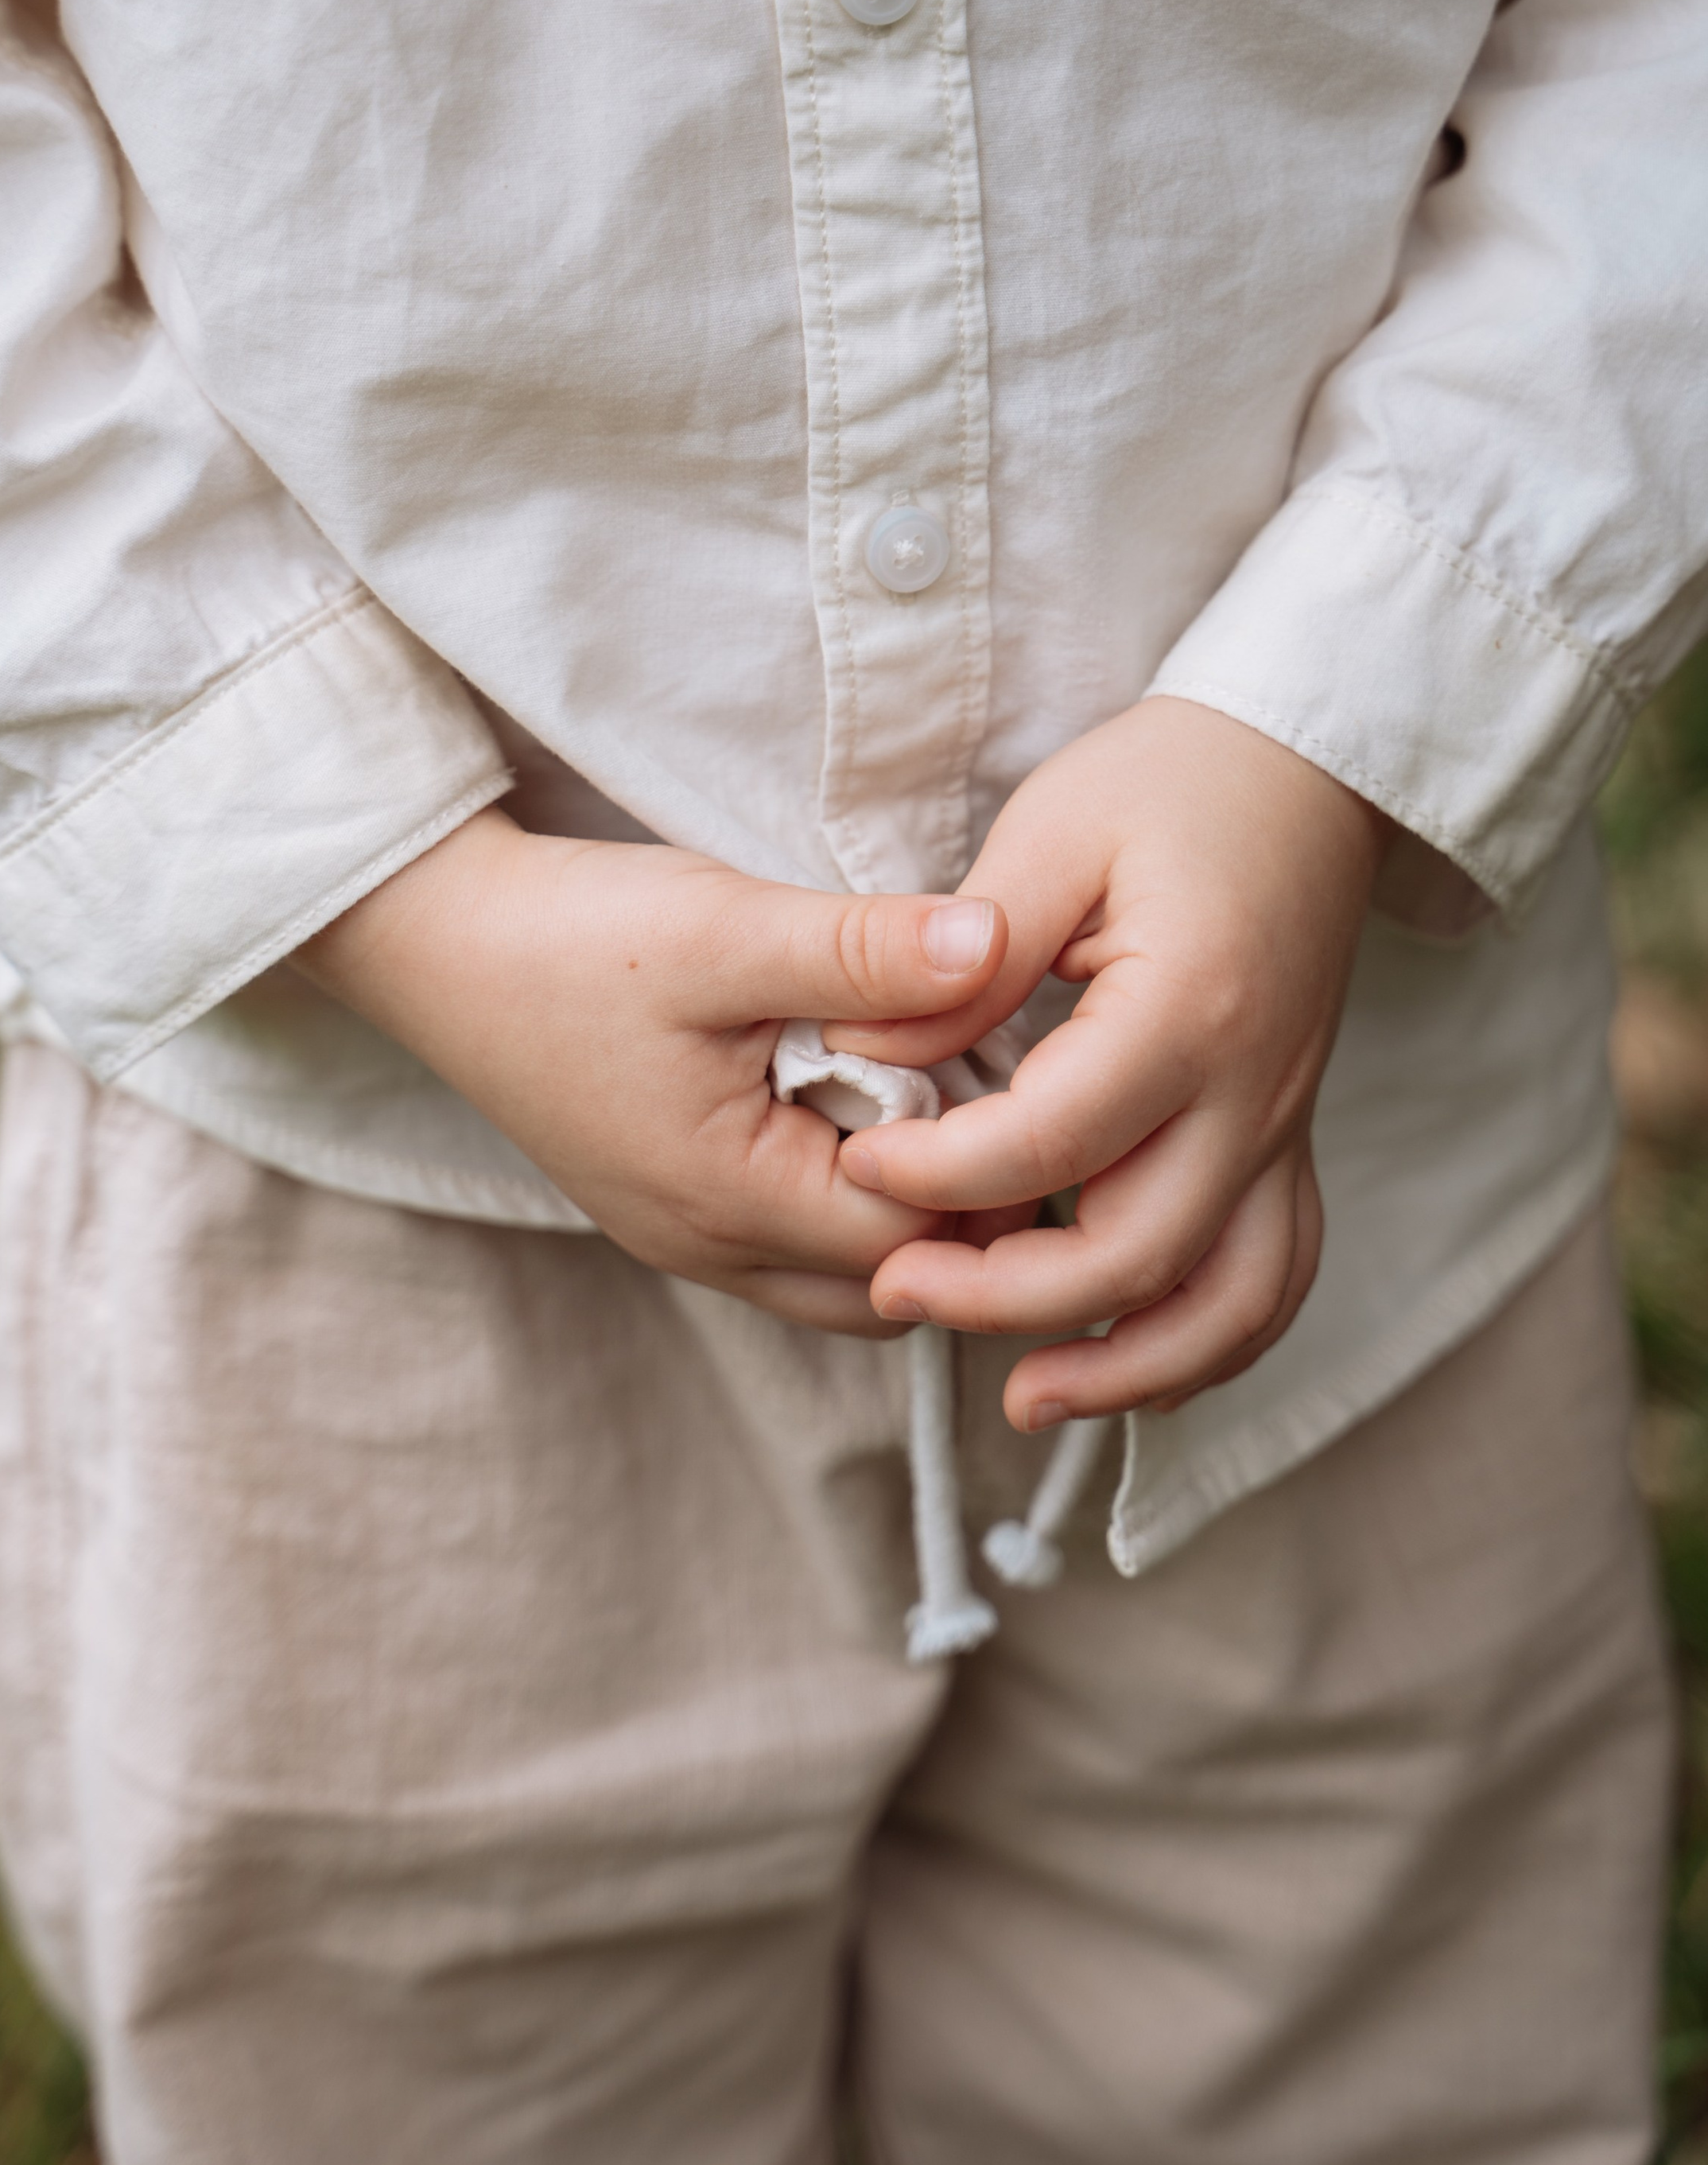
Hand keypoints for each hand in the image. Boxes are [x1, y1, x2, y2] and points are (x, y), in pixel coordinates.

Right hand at [296, 809, 1007, 1333]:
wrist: (435, 939)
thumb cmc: (572, 937)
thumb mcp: (727, 927)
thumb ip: (864, 951)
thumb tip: (995, 944)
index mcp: (733, 1201)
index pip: (924, 1233)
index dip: (981, 1150)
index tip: (987, 1051)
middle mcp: (711, 1250)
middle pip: (898, 1279)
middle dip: (955, 1196)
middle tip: (964, 1075)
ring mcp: (686, 1239)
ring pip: (847, 1273)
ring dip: (898, 1195)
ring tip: (902, 1078)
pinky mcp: (672, 1206)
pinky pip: (793, 1241)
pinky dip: (840, 1184)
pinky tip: (841, 1088)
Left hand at [832, 700, 1390, 1417]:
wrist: (1308, 765)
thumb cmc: (1169, 783)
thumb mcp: (1049, 834)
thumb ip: (961, 959)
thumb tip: (866, 1062)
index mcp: (1188, 1009)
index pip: (1051, 1141)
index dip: (940, 1173)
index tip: (856, 1161)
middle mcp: (1253, 1091)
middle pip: (1138, 1251)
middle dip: (1006, 1298)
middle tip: (893, 1291)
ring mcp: (1285, 1127)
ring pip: (1230, 1300)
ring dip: (1128, 1367)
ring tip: (1022, 1399)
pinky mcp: (1288, 1139)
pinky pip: (1271, 1274)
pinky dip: (1206, 1342)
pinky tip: (1125, 1371)